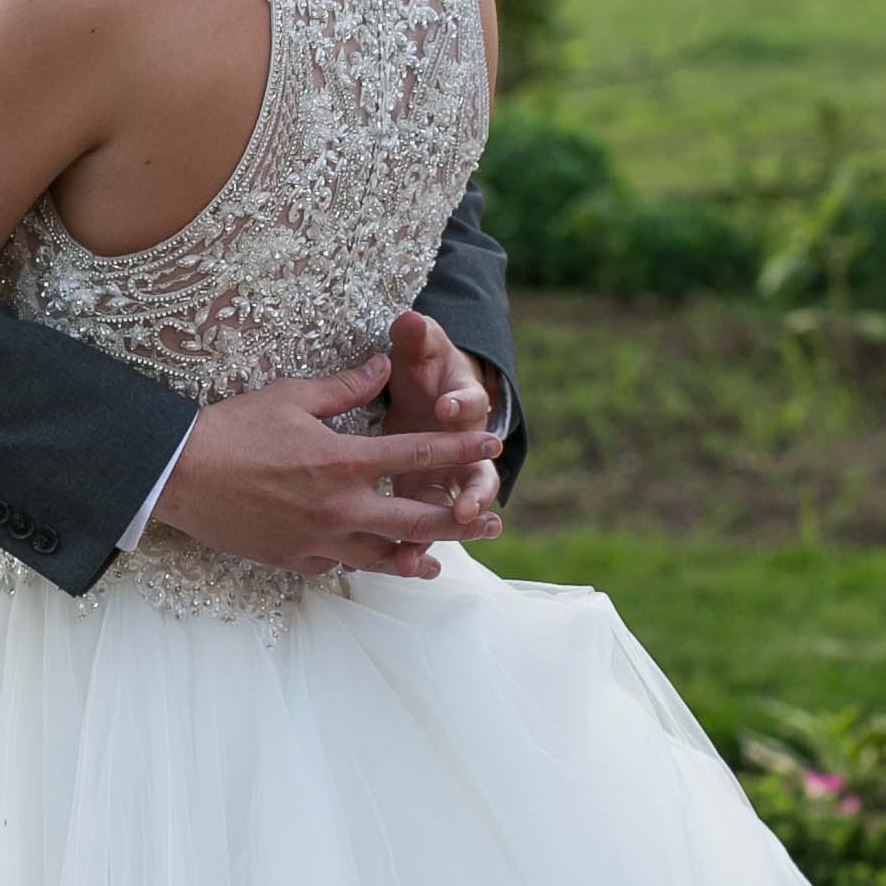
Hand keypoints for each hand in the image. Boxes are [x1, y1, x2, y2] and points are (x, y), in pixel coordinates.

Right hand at [155, 355, 505, 581]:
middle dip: (460, 520)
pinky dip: (364, 562)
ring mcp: (318, 540)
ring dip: (419, 556)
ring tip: (443, 560)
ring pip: (384, 557)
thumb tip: (384, 365)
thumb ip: (346, 388)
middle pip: (416, 520)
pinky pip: (342, 566)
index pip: (417, 455)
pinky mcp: (296, 560)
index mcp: (342, 461)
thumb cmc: (234, 430)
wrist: (179, 476)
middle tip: (492, 522)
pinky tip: (378, 561)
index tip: (493, 443)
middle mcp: (338, 507)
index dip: (460, 449)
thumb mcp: (292, 398)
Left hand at [382, 309, 506, 541]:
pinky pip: (428, 528)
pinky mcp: (429, 498)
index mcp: (463, 405)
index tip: (449, 406)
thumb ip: (416, 337)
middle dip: (474, 489)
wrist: (437, 394)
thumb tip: (412, 319)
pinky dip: (420, 546)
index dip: (460, 404)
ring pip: (458, 509)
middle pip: (478, 472)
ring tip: (439, 550)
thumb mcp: (422, 349)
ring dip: (453, 529)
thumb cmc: (429, 370)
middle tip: (467, 503)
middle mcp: (465, 448)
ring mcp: (450, 477)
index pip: (468, 402)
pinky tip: (406, 566)